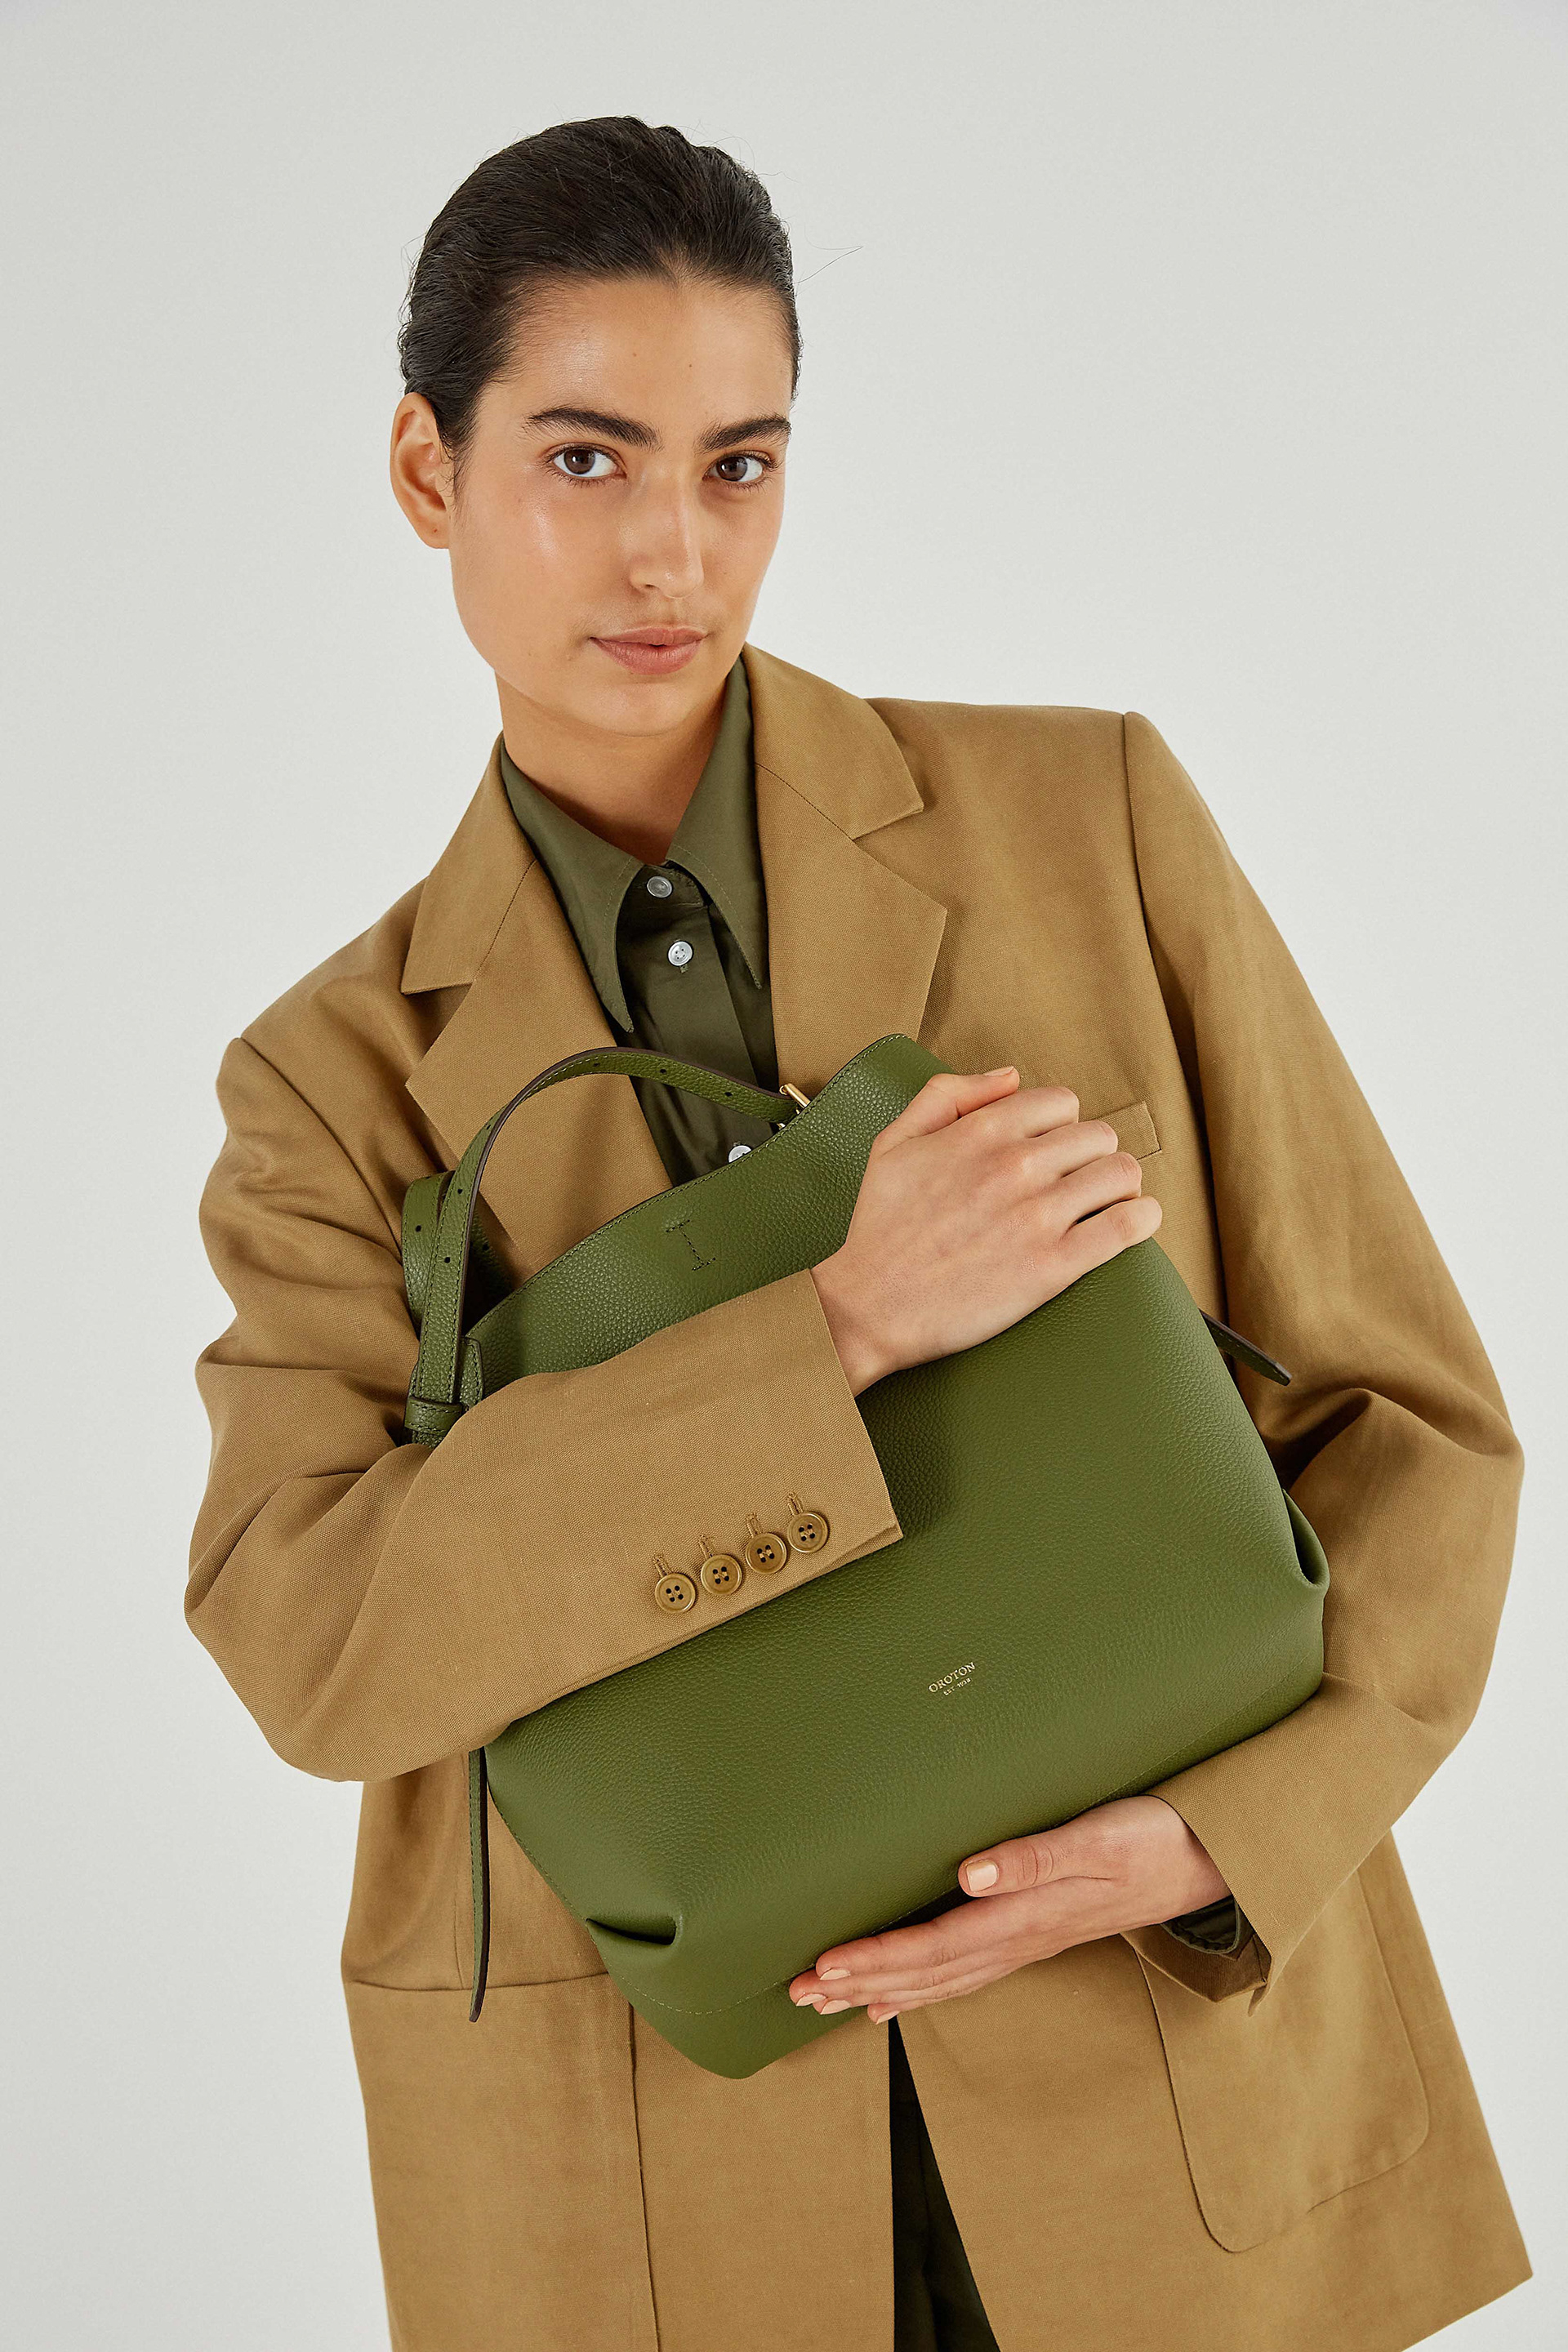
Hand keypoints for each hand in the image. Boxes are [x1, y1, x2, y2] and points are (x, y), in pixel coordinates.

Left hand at [787, 1795, 1228, 2023]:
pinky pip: (967, 1971)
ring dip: (881, 1989)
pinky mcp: (1038, 1931)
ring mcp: (1029, 1941)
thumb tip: (968, 1874)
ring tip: (826, 2001)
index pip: (933, 1946)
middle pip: (926, 1971)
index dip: (874, 1959)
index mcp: (1025, 1914)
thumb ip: (1034, 1856)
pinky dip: (924, 1987)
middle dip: (858, 1982)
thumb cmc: (1153, 1837)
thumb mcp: (1098, 1836)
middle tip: (797, 1993)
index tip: (821, 1967)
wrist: (1209, 1857)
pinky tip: (894, 2000)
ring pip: (941, 1978)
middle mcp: (1019, 1937)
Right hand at [809, 1066, 1160, 1395]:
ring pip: (1121, 1173)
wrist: (871, 1306)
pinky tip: (1135, 1222)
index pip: (1061, 1103)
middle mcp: (1014, 1166)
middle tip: (1077, 1182)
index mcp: (980, 1132)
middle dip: (1091, 1156)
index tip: (1051, 1152)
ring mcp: (1037, 1216)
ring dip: (1120, 1185)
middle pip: (1097, 1136)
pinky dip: (1141, 1219)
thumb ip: (947, 1094)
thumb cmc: (879, 1228)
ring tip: (1106, 1203)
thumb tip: (1010, 1077)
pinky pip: (1126, 1225)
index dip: (1061, 1125)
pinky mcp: (1054, 1266)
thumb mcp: (893, 1142)